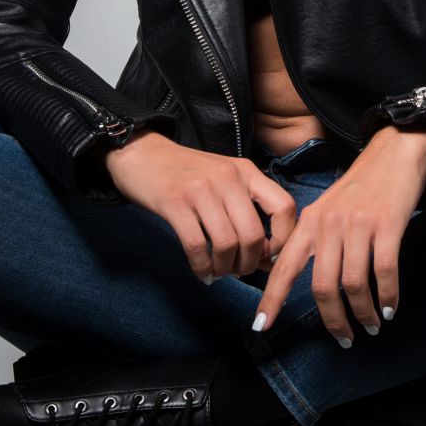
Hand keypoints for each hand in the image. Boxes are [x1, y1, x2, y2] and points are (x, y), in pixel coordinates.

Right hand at [105, 131, 298, 280]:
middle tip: (238, 271)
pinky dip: (202, 267)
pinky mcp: (173, 202)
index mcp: (246, 170)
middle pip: (254, 234)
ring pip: (227, 244)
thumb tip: (268, 257)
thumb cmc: (186, 173)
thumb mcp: (224, 178)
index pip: (284, 207)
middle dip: (249, 263)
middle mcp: (227, 177)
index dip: (283, 240)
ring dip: (225, 268)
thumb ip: (246, 209)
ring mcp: (200, 189)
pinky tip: (202, 272)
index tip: (268, 257)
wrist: (140, 153)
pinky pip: (196, 246)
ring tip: (218, 272)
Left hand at [250, 125, 425, 345]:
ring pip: (352, 284)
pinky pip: (384, 272)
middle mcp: (328, 224)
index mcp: (309, 222)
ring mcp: (357, 225)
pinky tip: (390, 309)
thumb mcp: (328, 208)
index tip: (260, 326)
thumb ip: (316, 240)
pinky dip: (387, 297)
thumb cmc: (362, 186)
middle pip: (322, 287)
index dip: (271, 299)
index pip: (283, 267)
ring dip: (363, 314)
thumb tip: (312, 281)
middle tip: (345, 339)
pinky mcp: (387, 225)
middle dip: (333, 320)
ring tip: (372, 326)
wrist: (394, 152)